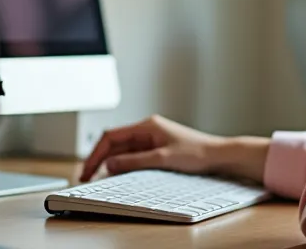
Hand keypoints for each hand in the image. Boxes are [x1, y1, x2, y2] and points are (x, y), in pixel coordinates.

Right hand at [79, 114, 268, 182]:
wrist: (218, 155)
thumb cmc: (197, 152)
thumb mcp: (162, 158)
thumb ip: (134, 161)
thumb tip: (110, 164)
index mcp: (147, 125)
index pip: (111, 136)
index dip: (96, 153)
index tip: (88, 169)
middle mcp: (147, 130)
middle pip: (114, 143)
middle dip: (99, 159)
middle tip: (87, 177)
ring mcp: (151, 139)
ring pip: (123, 151)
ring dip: (110, 163)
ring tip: (99, 178)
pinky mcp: (156, 149)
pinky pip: (133, 156)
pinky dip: (123, 165)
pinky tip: (118, 175)